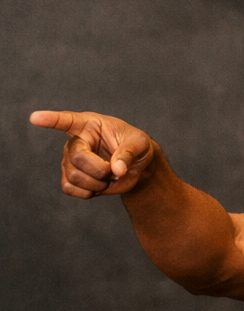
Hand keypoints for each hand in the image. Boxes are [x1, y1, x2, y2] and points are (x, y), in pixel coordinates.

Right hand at [30, 109, 156, 197]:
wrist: (136, 166)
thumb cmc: (136, 147)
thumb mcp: (140, 144)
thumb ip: (128, 154)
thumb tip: (117, 169)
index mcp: (88, 125)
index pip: (66, 120)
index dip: (50, 120)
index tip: (35, 118)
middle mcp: (75, 141)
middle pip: (77, 158)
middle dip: (100, 170)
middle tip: (115, 169)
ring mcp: (70, 160)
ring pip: (74, 176)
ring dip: (98, 183)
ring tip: (109, 176)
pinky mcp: (71, 178)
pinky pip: (69, 189)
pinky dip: (88, 192)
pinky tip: (99, 186)